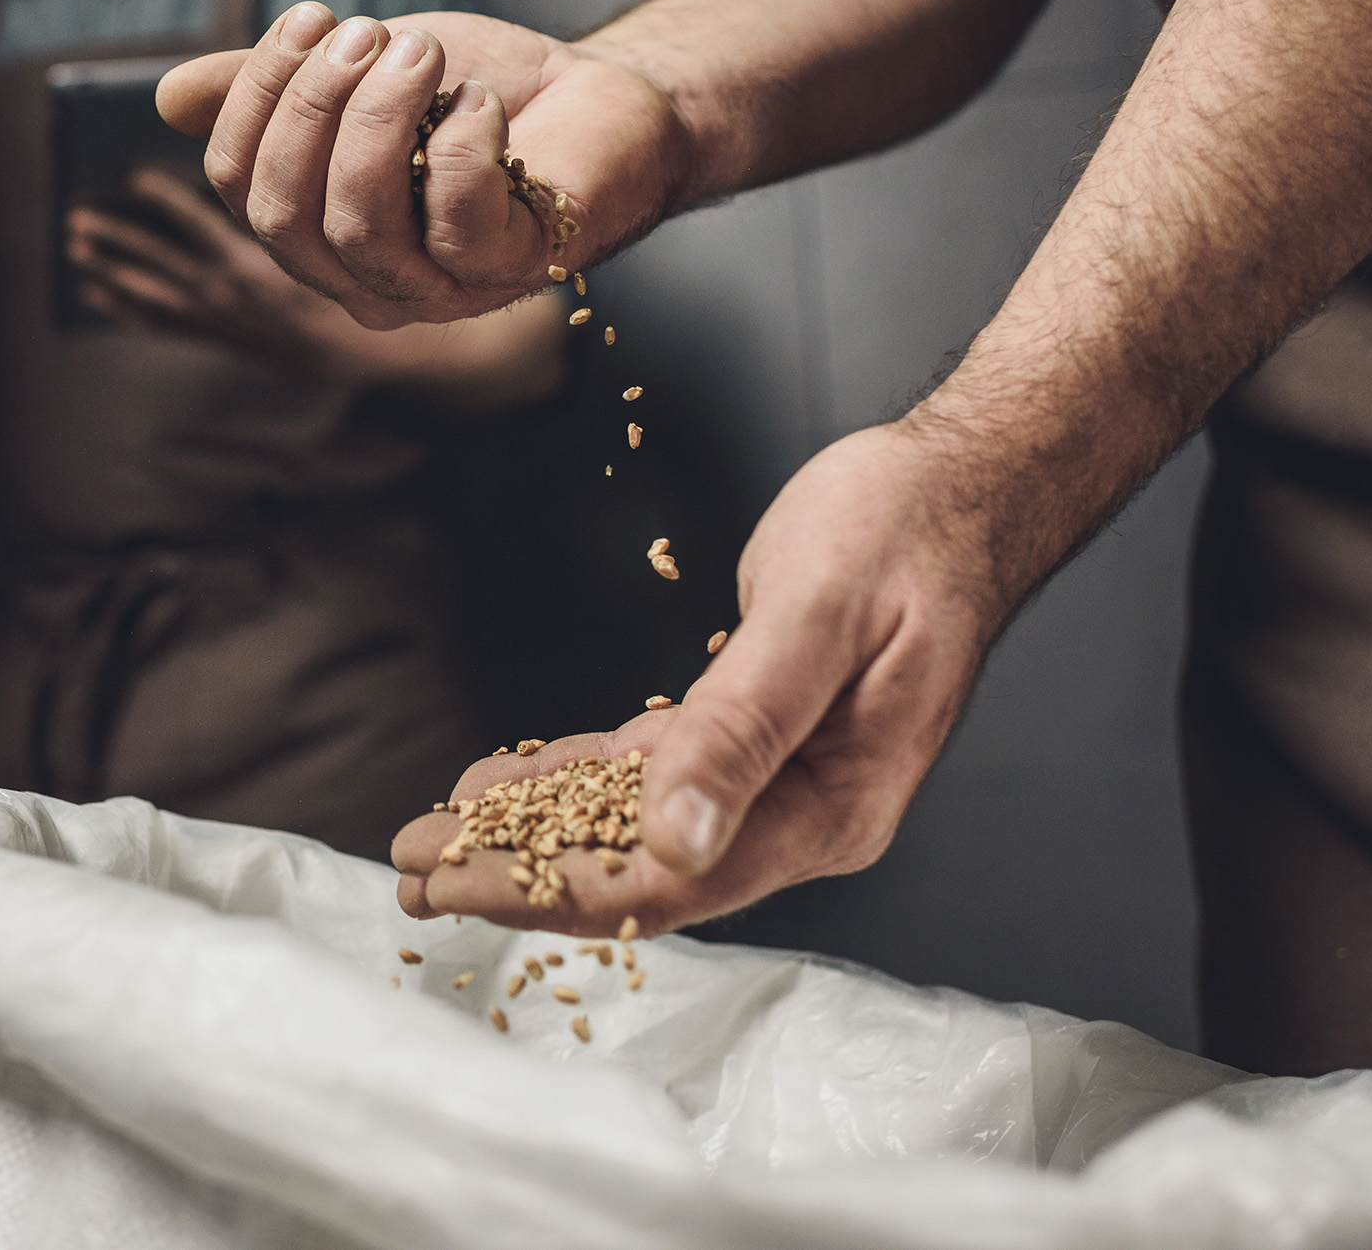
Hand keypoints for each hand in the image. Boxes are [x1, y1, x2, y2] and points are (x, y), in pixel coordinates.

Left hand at [66, 167, 367, 375]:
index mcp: (251, 262)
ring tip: (76, 249)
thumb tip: (234, 164)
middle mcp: (225, 292)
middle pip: (158, 260)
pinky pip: (157, 324)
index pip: (196, 222)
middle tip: (78, 217)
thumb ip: (271, 203)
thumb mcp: (315, 234)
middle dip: (116, 238)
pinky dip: (122, 308)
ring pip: (149, 292)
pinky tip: (94, 293)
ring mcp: (214, 318)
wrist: (346, 348)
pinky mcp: (211, 337)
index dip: (163, 198)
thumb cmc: (336, 281)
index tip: (134, 177)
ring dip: (110, 270)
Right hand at [155, 4, 696, 328]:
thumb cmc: (479, 92)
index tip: (311, 15)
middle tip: (374, 30)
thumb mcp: (362, 72)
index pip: (240, 185)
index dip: (256, 96)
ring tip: (423, 52)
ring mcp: (439, 288)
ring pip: (358, 222)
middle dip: (312, 104)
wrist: (604, 101)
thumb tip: (168, 99)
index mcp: (318, 236)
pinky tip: (484, 105)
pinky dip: (462, 145)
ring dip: (380, 117)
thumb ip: (271, 86)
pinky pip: (455, 219)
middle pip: (284, 214)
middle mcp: (366, 280)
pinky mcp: (511, 270)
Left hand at [390, 419, 1010, 934]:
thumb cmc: (906, 532)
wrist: (960, 483)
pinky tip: (503, 782)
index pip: (672, 880)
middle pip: (643, 872)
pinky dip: (574, 780)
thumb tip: (678, 837)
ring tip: (434, 836)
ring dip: (533, 833)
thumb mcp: (816, 617)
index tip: (459, 883)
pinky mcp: (760, 740)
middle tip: (411, 873)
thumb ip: (745, 728)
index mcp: (834, 809)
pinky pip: (651, 776)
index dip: (553, 888)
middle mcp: (807, 815)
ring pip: (636, 828)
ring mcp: (784, 782)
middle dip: (520, 876)